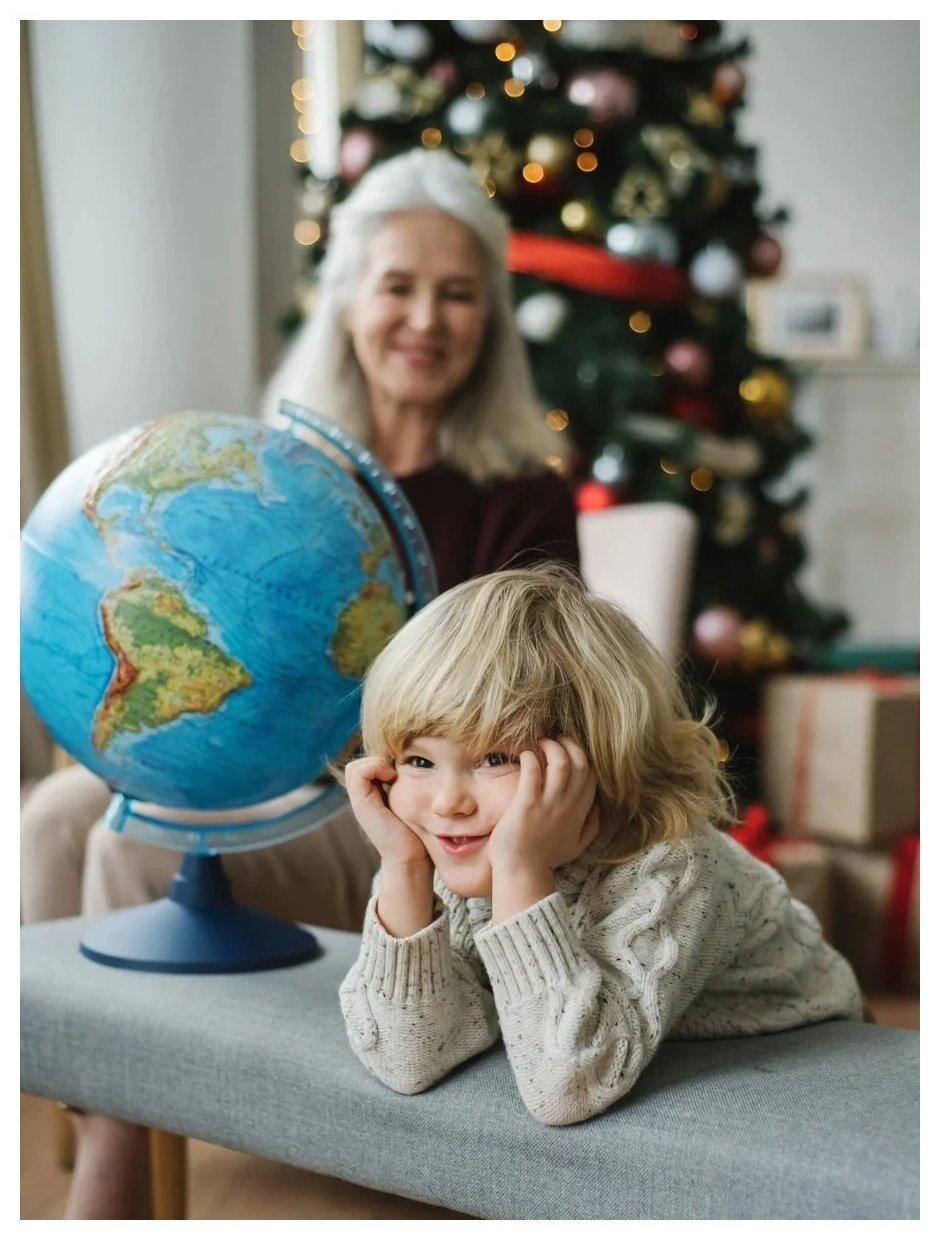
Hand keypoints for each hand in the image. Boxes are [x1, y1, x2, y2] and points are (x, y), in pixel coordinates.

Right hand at [344, 756, 430, 871]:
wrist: (411, 859)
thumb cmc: (418, 834)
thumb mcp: (412, 805)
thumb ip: (407, 790)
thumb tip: (421, 768)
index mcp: (372, 798)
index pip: (366, 766)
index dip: (382, 762)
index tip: (402, 771)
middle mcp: (362, 800)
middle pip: (357, 766)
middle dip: (377, 762)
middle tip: (397, 773)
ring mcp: (360, 802)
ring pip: (355, 767)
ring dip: (376, 764)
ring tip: (393, 776)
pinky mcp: (361, 804)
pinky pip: (358, 773)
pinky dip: (375, 768)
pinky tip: (392, 778)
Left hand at [488, 737, 599, 880]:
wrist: (522, 871)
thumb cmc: (545, 858)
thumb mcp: (577, 846)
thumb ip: (590, 827)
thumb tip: (598, 809)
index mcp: (581, 812)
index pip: (591, 776)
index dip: (582, 757)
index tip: (570, 749)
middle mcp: (568, 804)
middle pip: (581, 763)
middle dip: (570, 745)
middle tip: (556, 739)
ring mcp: (549, 803)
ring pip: (562, 762)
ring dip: (552, 746)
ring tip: (541, 742)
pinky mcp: (528, 803)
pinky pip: (534, 770)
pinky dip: (531, 757)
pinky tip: (526, 754)